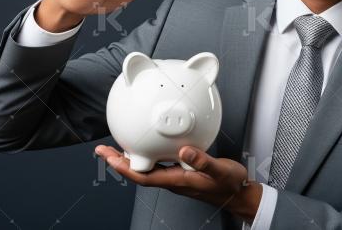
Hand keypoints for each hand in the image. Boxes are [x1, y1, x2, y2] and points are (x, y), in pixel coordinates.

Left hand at [94, 144, 261, 223]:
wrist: (239, 194)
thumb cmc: (230, 185)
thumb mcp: (220, 171)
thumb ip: (203, 161)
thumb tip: (185, 150)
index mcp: (177, 180)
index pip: (143, 176)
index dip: (124, 168)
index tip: (109, 158)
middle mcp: (172, 179)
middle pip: (138, 172)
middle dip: (118, 162)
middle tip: (102, 151)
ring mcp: (175, 175)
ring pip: (145, 167)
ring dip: (128, 158)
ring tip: (115, 148)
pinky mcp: (181, 170)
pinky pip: (157, 163)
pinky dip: (145, 154)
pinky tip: (144, 146)